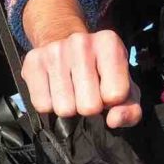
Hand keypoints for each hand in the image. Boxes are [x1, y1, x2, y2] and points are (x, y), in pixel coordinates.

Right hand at [21, 29, 141, 127]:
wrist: (64, 44)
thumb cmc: (101, 72)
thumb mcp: (125, 87)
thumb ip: (130, 109)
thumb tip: (114, 120)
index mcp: (109, 43)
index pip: (115, 95)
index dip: (112, 100)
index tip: (106, 89)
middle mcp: (81, 42)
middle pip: (89, 106)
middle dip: (90, 107)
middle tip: (88, 92)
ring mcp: (54, 51)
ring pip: (64, 109)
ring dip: (70, 107)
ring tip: (72, 90)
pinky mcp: (32, 62)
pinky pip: (42, 105)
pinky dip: (50, 104)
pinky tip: (55, 89)